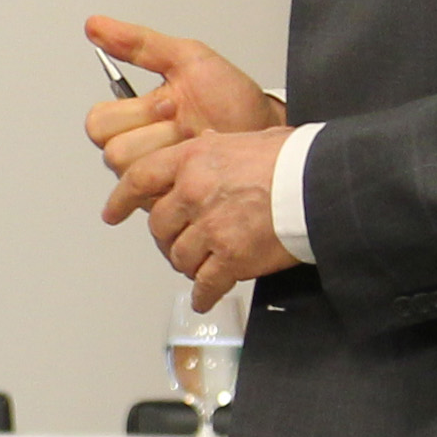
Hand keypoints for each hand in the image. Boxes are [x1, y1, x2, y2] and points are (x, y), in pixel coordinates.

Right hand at [82, 16, 286, 182]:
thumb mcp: (187, 59)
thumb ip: (138, 43)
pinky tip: (199, 165)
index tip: (171, 102)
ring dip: (170, 153)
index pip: (99, 122)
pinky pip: (153, 195)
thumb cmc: (232, 99)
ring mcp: (153, 174)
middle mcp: (139, 147)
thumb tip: (96, 25)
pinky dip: (181, 177)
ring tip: (196, 142)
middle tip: (185, 122)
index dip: (135, 114)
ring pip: (132, 173)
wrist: (267, 130)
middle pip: (113, 151)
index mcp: (134, 115)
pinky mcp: (167, 199)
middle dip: (156, 134)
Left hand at [107, 127, 296, 310]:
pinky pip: (206, 283)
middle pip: (159, 226)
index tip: (113, 213)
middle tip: (176, 245)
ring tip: (200, 267)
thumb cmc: (295, 160)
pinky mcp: (231, 257)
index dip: (121, 200)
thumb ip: (219, 148)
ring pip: (179, 256)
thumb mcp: (248, 139)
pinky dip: (204, 294)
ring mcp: (211, 227)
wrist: (323, 185)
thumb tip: (209, 146)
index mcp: (194, 159)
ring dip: (187, 265)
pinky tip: (206, 297)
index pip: (140, 179)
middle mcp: (194, 192)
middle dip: (166, 239)